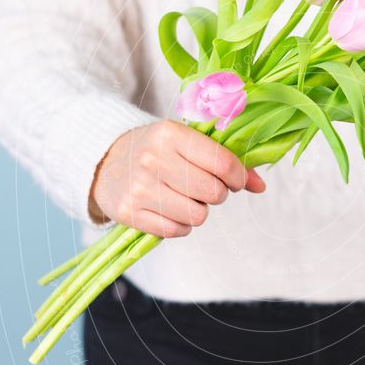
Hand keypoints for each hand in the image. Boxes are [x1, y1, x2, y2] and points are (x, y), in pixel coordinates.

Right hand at [89, 120, 265, 236]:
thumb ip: (226, 160)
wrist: (104, 160)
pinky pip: (176, 231)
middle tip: (205, 187)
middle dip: (217, 194)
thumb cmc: (156, 149)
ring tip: (184, 196)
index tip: (234, 179)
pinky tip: (170, 208)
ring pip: (197, 216)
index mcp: (171, 134)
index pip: (223, 163)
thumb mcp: (187, 142)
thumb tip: (260, 185)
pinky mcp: (129, 212)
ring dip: (198, 210)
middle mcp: (153, 159)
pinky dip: (180, 225)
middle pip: (214, 193)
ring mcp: (139, 187)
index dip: (238, 177)